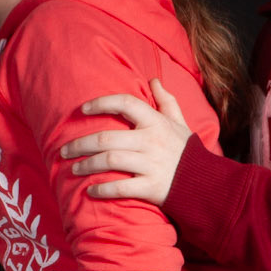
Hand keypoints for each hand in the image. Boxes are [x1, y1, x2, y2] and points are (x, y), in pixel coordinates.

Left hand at [60, 78, 190, 206]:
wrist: (205, 184)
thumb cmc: (187, 152)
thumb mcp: (180, 123)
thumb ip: (166, 101)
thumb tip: (153, 80)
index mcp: (156, 123)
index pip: (125, 104)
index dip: (102, 103)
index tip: (83, 109)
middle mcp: (151, 141)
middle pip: (106, 138)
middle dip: (81, 144)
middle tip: (65, 151)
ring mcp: (151, 165)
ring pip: (109, 161)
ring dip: (87, 166)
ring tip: (74, 169)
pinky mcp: (151, 187)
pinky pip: (121, 188)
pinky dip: (103, 190)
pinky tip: (90, 190)